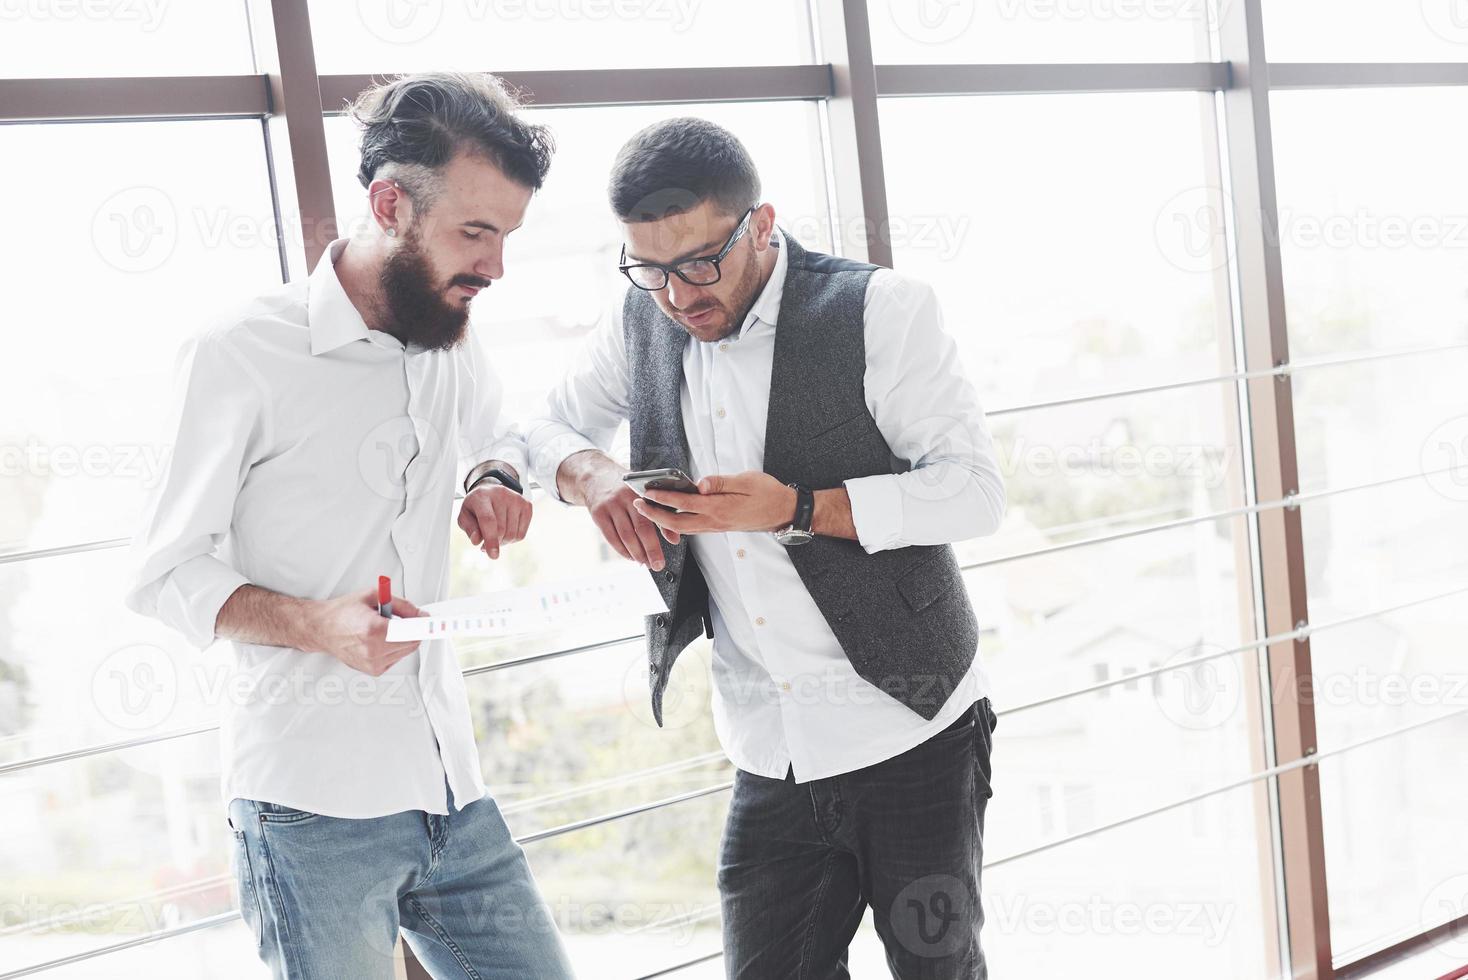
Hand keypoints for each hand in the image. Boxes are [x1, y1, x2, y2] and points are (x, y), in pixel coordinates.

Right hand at [303, 588, 424, 676]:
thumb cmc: (343, 611)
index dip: (424, 625)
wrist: (322, 628)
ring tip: (384, 628)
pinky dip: (394, 647)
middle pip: (412, 642)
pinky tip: (380, 639)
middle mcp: (373, 650)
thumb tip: (420, 614)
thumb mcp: (373, 596)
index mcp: (373, 630)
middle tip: (407, 617)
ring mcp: (372, 663)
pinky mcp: (373, 671)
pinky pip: (396, 657)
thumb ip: (401, 605)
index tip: (434, 622)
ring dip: (403, 638)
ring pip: (406, 651)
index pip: (411, 632)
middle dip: (413, 629)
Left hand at [457, 484, 531, 559]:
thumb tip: (477, 540)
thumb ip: (469, 529)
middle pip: (501, 530)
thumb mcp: (465, 516)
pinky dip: (512, 539)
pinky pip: (521, 534)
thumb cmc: (476, 507)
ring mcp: (516, 499)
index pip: (488, 520)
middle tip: (486, 543)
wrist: (490, 491)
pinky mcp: (527, 505)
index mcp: (481, 496)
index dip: (491, 539)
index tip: (493, 555)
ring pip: (512, 534)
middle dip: (494, 542)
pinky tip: (506, 531)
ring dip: (503, 542)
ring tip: (495, 535)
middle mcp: (501, 494)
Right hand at [583, 468, 671, 570]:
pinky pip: (611, 537)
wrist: (595, 476)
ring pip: (625, 535)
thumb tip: (674, 539)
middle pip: (639, 529)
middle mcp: (625, 497)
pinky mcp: (598, 513)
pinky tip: (630, 556)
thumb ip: (660, 514)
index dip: (662, 535)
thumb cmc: (624, 487)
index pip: (654, 516)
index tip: (668, 552)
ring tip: (644, 562)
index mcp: (641, 491)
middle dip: (649, 551)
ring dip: (636, 553)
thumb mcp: (643, 493)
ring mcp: (610, 505)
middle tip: (656, 565)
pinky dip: (621, 550)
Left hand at [634, 471, 795, 535]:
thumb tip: (699, 484)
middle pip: (677, 523)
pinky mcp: (720, 527)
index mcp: (719, 508)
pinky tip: (672, 515)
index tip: (646, 492)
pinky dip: (678, 523)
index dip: (662, 498)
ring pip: (684, 528)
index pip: (683, 503)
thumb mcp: (746, 481)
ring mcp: (717, 527)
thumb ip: (720, 482)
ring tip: (649, 510)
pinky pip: (694, 528)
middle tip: (638, 505)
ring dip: (664, 520)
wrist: (784, 511)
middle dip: (655, 515)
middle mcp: (715, 522)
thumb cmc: (768, 493)